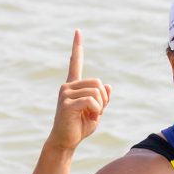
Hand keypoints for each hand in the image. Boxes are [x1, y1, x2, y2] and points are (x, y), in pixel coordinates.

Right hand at [46, 29, 111, 152]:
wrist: (66, 141)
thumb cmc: (79, 127)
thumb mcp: (96, 111)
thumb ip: (102, 99)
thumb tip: (108, 85)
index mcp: (73, 86)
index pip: (75, 63)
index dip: (77, 47)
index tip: (77, 32)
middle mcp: (67, 86)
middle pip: (98, 83)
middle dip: (103, 99)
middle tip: (95, 112)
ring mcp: (65, 93)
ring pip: (96, 92)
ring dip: (99, 107)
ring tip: (90, 116)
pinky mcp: (67, 103)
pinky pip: (91, 101)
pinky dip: (96, 110)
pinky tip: (89, 117)